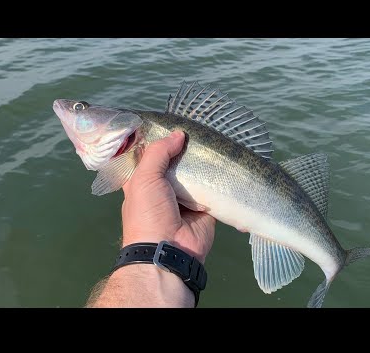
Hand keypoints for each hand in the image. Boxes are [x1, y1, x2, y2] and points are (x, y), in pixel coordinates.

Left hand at [121, 131, 215, 263]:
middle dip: (183, 147)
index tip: (168, 120)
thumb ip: (158, 153)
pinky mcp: (205, 205)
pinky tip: (227, 159)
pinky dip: (219, 178)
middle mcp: (163, 187)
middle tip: (198, 126)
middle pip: (174, 161)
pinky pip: (213, 188)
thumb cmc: (148, 213)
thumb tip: (179, 134)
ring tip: (215, 137)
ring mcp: (185, 196)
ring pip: (195, 173)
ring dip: (203, 161)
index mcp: (142, 181)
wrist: (170, 250)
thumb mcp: (144, 178)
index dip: (154, 139)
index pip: (147, 155)